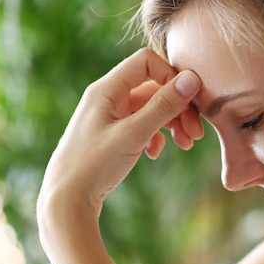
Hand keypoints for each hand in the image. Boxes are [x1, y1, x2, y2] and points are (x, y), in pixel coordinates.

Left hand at [38, 48, 202, 216]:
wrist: (66, 201)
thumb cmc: (95, 165)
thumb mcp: (134, 133)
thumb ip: (164, 105)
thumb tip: (191, 78)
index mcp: (107, 89)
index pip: (146, 62)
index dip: (171, 76)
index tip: (191, 100)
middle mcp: (107, 97)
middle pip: (153, 88)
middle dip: (178, 107)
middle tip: (197, 133)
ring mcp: (109, 116)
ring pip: (150, 108)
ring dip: (172, 123)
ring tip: (187, 145)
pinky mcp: (111, 135)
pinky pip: (141, 125)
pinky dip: (155, 135)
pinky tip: (155, 153)